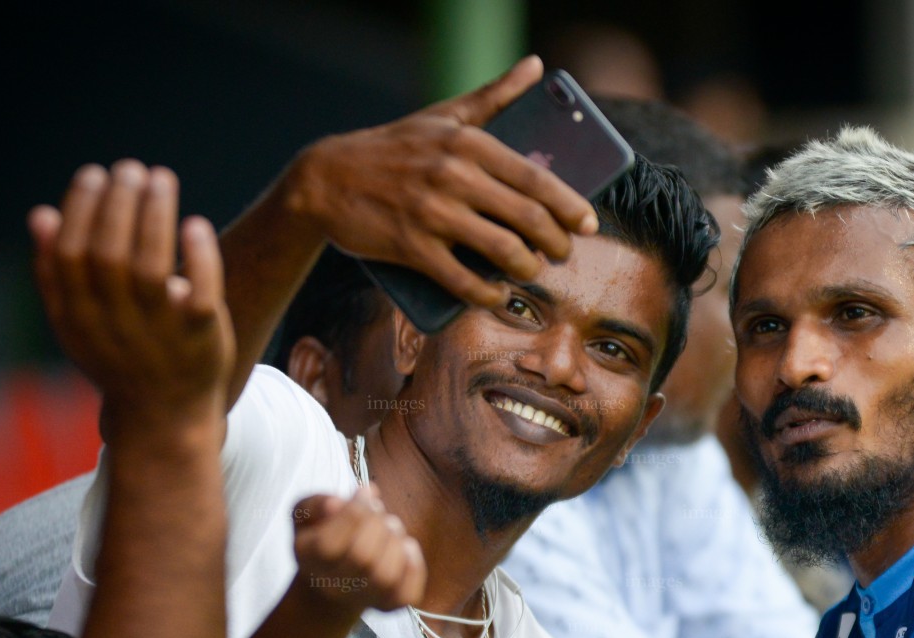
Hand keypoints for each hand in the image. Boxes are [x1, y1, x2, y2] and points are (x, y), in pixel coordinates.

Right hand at [29, 160, 236, 432]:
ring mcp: (159, 333)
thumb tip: (40, 213)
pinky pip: (200, 294)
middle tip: (132, 169)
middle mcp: (115, 324)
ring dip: (156, 216)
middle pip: (111, 253)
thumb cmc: (120, 358)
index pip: (72, 253)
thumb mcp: (77, 323)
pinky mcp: (202, 338)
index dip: (82, 208)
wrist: (163, 420)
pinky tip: (195, 223)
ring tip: (161, 179)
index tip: (96, 174)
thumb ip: (56, 273)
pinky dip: (199, 257)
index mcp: (79, 316)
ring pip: (153, 267)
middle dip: (119, 203)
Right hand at [286, 56, 597, 307]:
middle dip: (555, 241)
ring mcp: (431, 212)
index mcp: (467, 141)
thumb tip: (538, 65)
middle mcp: (453, 174)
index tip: (589, 223)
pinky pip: (461, 279)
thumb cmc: (392, 147)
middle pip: (526, 216)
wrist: (324, 179)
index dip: (569, 204)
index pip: (534, 176)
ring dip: (526, 268)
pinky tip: (498, 296)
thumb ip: (494, 94)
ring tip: (532, 272)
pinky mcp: (410, 246)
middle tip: (562, 253)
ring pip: (501, 249)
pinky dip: (486, 293)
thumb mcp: (443, 114)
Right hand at [292, 486, 426, 612]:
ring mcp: (361, 599)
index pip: (329, 544)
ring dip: (395, 541)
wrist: (332, 580)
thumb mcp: (306, 513)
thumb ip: (317, 503)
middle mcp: (331, 586)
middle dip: (377, 524)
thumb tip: (337, 504)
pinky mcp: (389, 606)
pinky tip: (405, 547)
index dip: (353, 513)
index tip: (363, 494)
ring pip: (386, 576)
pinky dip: (414, 565)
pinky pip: (407, 594)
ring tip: (389, 527)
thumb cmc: (321, 537)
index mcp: (308, 558)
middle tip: (378, 509)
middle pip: (362, 558)